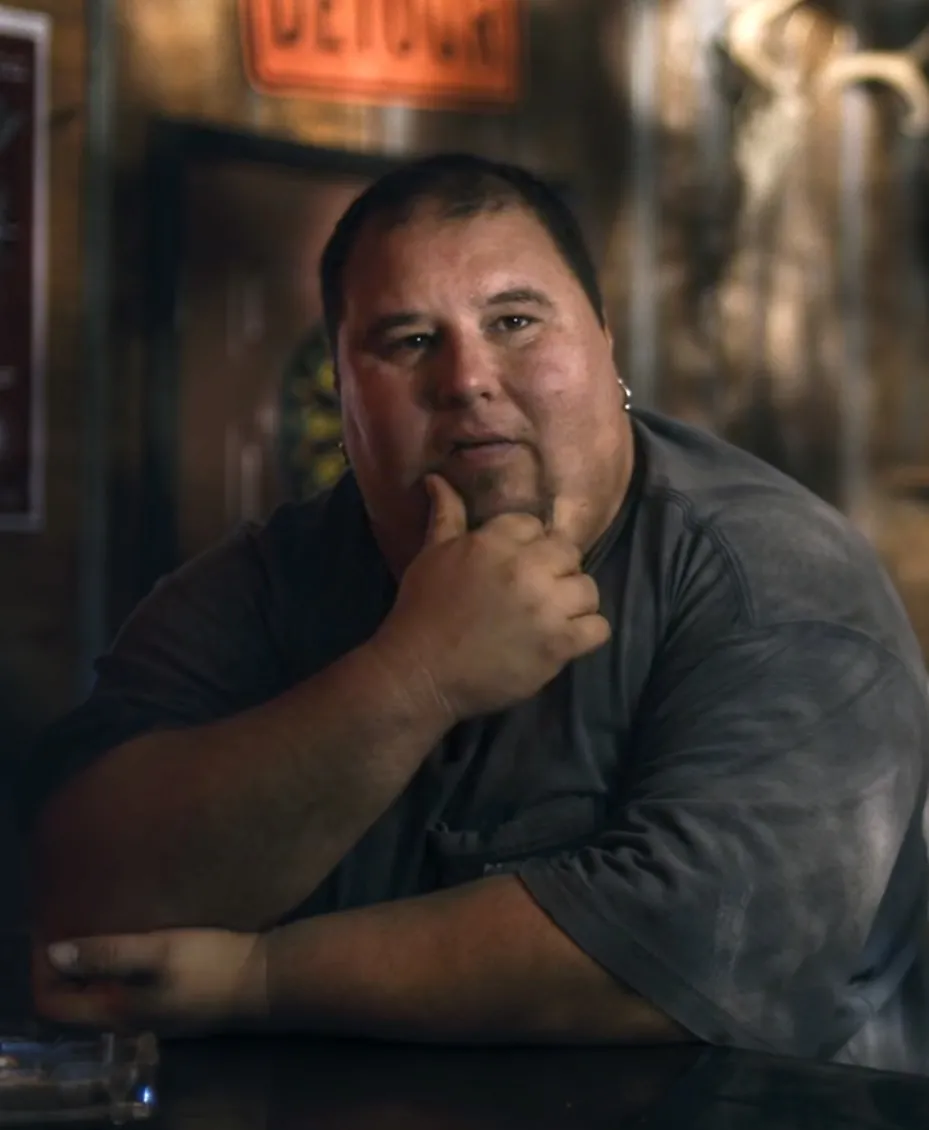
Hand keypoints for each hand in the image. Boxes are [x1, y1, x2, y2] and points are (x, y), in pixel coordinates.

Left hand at [33, 929, 266, 1035]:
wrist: (263, 980)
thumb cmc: (206, 965)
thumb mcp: (155, 952)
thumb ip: (105, 954)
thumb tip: (54, 952)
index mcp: (114, 1012)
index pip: (52, 1002)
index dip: (42, 969)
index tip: (50, 929)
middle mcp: (127, 1020)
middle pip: (76, 998)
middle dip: (67, 962)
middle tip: (72, 918)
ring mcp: (154, 1013)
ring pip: (105, 990)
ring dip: (95, 961)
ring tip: (100, 919)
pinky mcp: (176, 1000)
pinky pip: (130, 985)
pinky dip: (121, 962)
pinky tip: (137, 933)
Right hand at [373, 475, 610, 722]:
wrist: (420, 672)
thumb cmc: (422, 611)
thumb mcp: (431, 554)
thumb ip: (445, 514)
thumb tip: (437, 478)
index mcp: (495, 542)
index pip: (534, 525)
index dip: (528, 545)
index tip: (514, 567)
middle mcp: (526, 569)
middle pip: (568, 553)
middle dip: (555, 569)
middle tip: (535, 592)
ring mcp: (546, 608)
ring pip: (588, 590)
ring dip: (573, 602)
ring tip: (552, 616)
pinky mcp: (559, 645)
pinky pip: (598, 628)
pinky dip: (586, 633)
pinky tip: (564, 639)